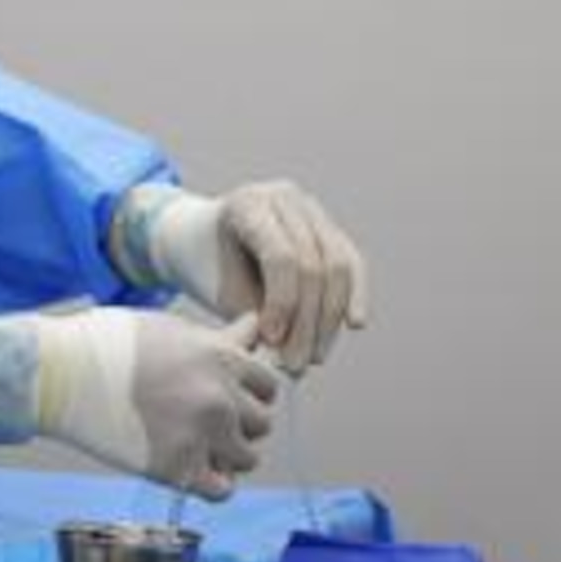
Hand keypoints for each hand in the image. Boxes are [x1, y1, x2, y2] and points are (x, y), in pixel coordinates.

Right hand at [34, 310, 278, 500]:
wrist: (59, 374)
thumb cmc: (107, 343)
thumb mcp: (170, 328)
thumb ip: (219, 337)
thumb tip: (255, 325)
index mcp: (221, 358)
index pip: (268, 386)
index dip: (246, 391)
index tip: (222, 394)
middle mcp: (220, 398)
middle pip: (260, 424)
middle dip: (236, 422)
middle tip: (200, 419)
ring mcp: (201, 436)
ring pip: (247, 458)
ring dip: (225, 454)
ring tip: (192, 443)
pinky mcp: (176, 470)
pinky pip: (222, 490)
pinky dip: (211, 483)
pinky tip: (188, 468)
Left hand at [111, 181, 369, 374]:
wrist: (206, 237)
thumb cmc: (210, 267)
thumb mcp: (220, 287)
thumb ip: (254, 315)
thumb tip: (290, 355)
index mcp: (248, 204)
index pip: (281, 257)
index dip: (283, 304)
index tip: (272, 342)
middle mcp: (283, 198)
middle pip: (313, 263)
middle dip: (307, 321)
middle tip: (296, 363)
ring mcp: (310, 208)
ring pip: (337, 265)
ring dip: (329, 319)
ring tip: (314, 357)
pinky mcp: (328, 226)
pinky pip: (350, 261)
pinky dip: (353, 294)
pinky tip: (354, 324)